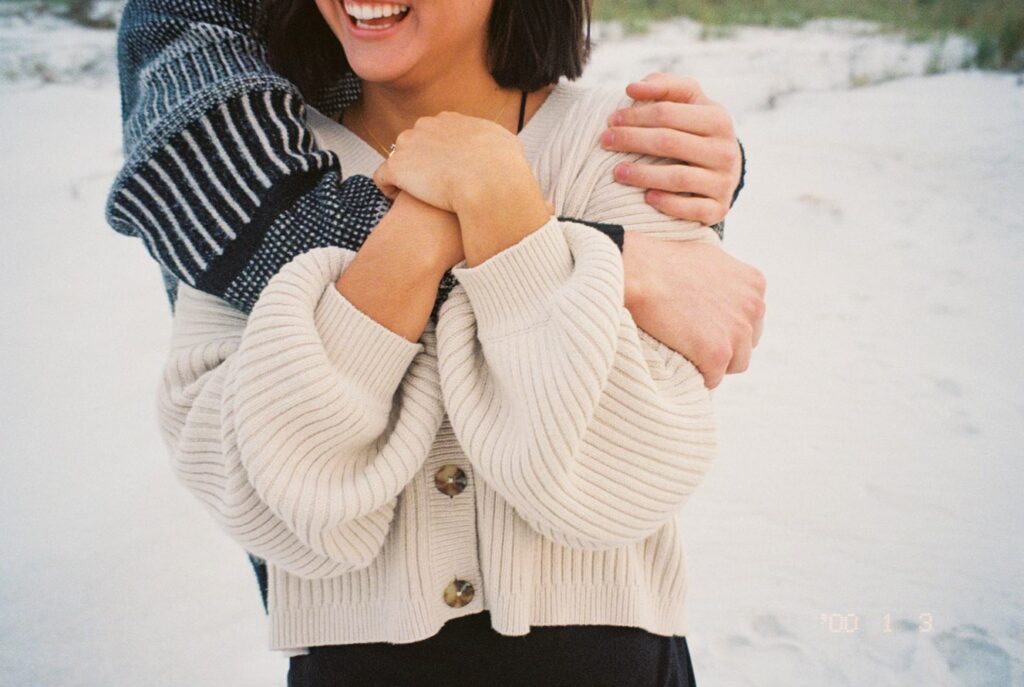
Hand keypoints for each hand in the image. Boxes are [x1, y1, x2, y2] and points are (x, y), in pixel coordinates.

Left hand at [373, 111, 548, 266]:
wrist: (488, 183)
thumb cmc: (504, 174)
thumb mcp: (511, 152)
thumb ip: (508, 154)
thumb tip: (525, 170)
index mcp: (456, 121)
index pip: (440, 130)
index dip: (440, 153)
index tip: (445, 171)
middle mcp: (431, 125)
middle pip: (417, 139)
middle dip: (418, 159)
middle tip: (425, 184)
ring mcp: (412, 144)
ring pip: (398, 156)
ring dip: (403, 173)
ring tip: (409, 194)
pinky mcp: (398, 166)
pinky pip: (383, 175)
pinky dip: (387, 187)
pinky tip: (396, 200)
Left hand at [601, 73, 742, 225]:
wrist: (724, 166)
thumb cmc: (695, 128)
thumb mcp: (688, 101)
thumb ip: (663, 86)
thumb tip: (632, 88)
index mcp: (718, 119)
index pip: (668, 113)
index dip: (636, 115)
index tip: (611, 120)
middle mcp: (725, 150)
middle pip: (669, 143)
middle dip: (632, 140)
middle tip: (605, 142)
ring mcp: (723, 182)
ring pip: (678, 178)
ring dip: (642, 175)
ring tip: (617, 172)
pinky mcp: (718, 209)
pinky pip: (692, 209)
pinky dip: (668, 204)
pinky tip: (646, 198)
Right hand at [623, 233, 765, 388]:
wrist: (642, 273)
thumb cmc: (663, 263)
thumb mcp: (708, 259)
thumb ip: (725, 278)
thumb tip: (720, 295)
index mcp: (754, 284)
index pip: (751, 319)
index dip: (726, 325)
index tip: (704, 325)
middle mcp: (754, 307)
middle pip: (747, 343)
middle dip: (724, 344)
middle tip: (695, 340)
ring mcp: (737, 331)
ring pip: (735, 363)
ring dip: (715, 363)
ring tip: (688, 354)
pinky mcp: (718, 352)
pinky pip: (714, 378)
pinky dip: (699, 376)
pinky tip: (682, 364)